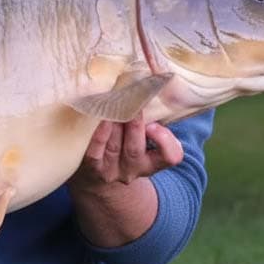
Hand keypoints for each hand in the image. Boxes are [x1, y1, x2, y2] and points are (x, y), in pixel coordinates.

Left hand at [66, 117, 183, 247]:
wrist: (98, 171)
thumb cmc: (126, 142)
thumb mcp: (145, 136)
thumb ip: (152, 119)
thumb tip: (151, 91)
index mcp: (153, 162)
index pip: (171, 157)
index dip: (164, 141)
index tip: (154, 125)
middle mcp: (134, 170)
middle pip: (135, 150)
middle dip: (133, 126)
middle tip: (130, 105)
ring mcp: (112, 171)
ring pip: (114, 147)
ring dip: (113, 125)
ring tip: (112, 107)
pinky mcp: (92, 168)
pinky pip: (94, 153)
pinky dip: (99, 136)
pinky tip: (100, 120)